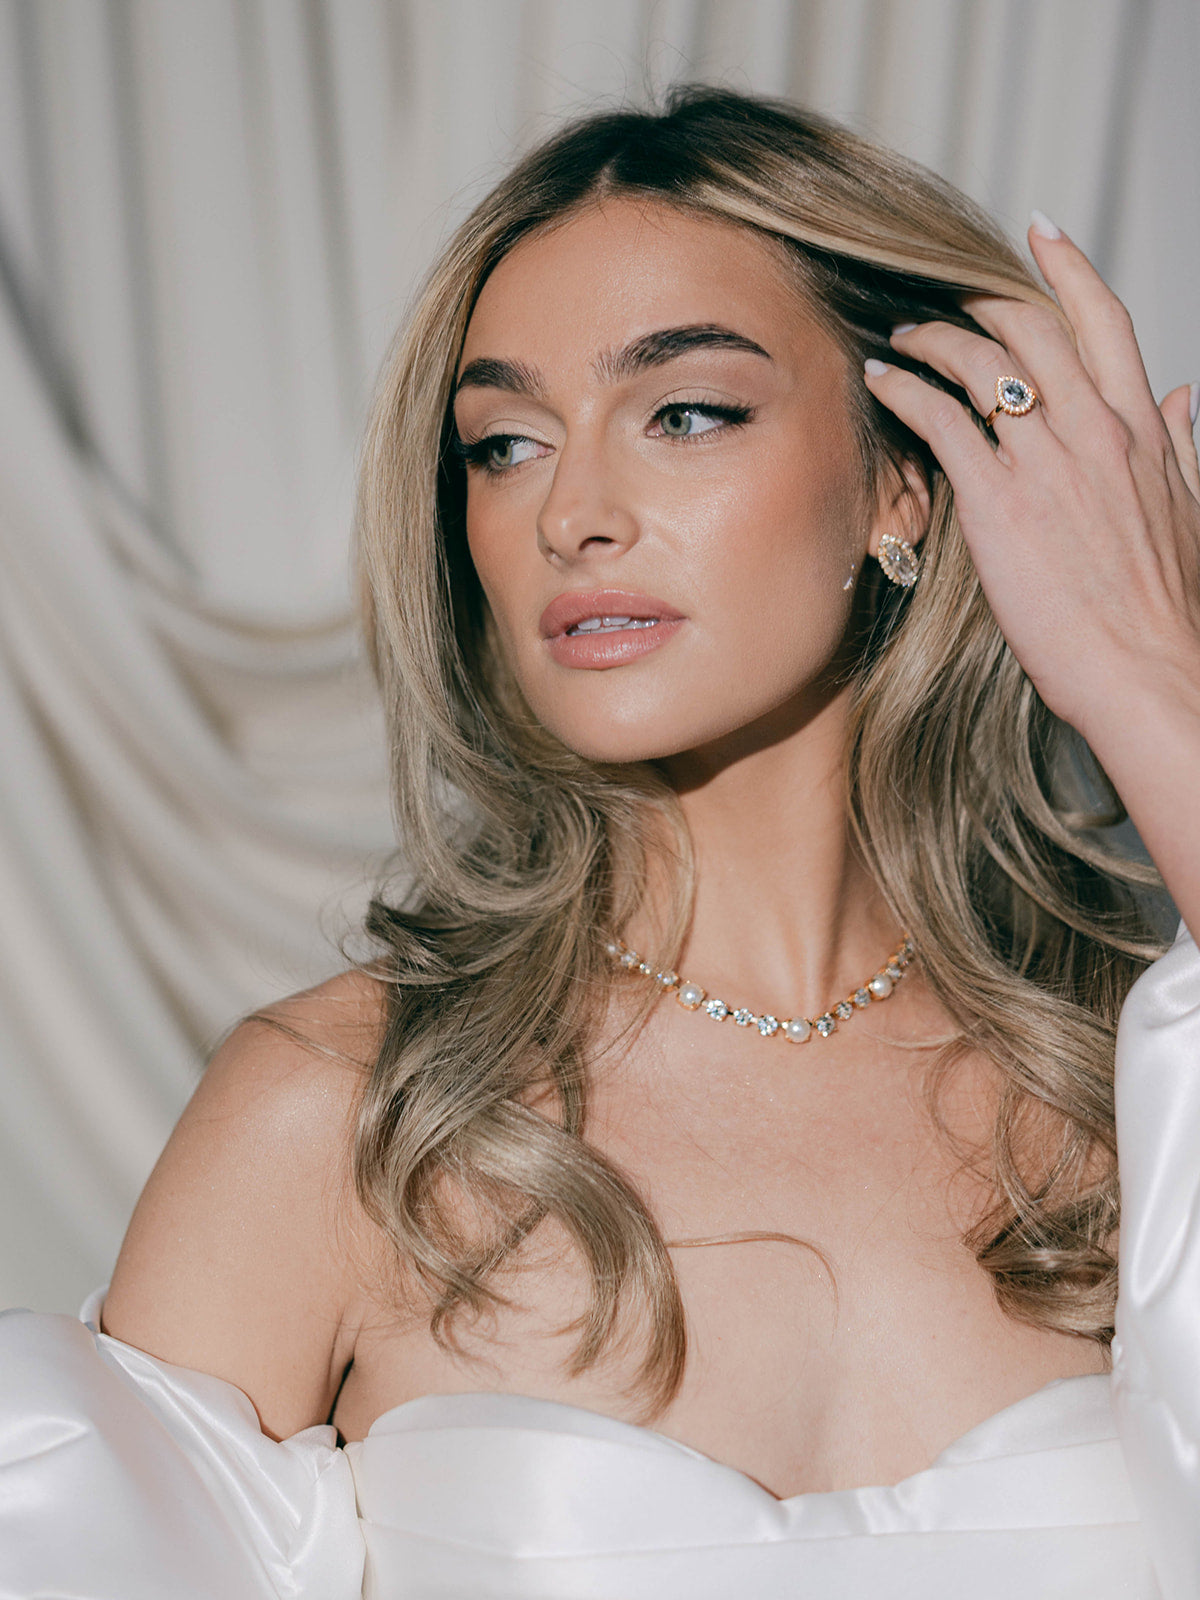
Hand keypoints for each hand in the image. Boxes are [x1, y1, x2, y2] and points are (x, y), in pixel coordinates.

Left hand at [863, 216, 1199, 748]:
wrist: (1151, 672)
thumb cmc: (1169, 610)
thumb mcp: (1192, 510)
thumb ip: (1182, 444)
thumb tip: (1187, 395)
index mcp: (1142, 428)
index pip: (1103, 321)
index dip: (1067, 268)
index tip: (1039, 232)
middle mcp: (1093, 430)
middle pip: (1029, 327)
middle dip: (977, 299)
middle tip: (941, 297)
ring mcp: (1044, 463)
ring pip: (979, 362)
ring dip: (930, 338)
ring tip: (900, 338)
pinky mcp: (997, 504)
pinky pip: (939, 420)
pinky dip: (903, 390)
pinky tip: (879, 383)